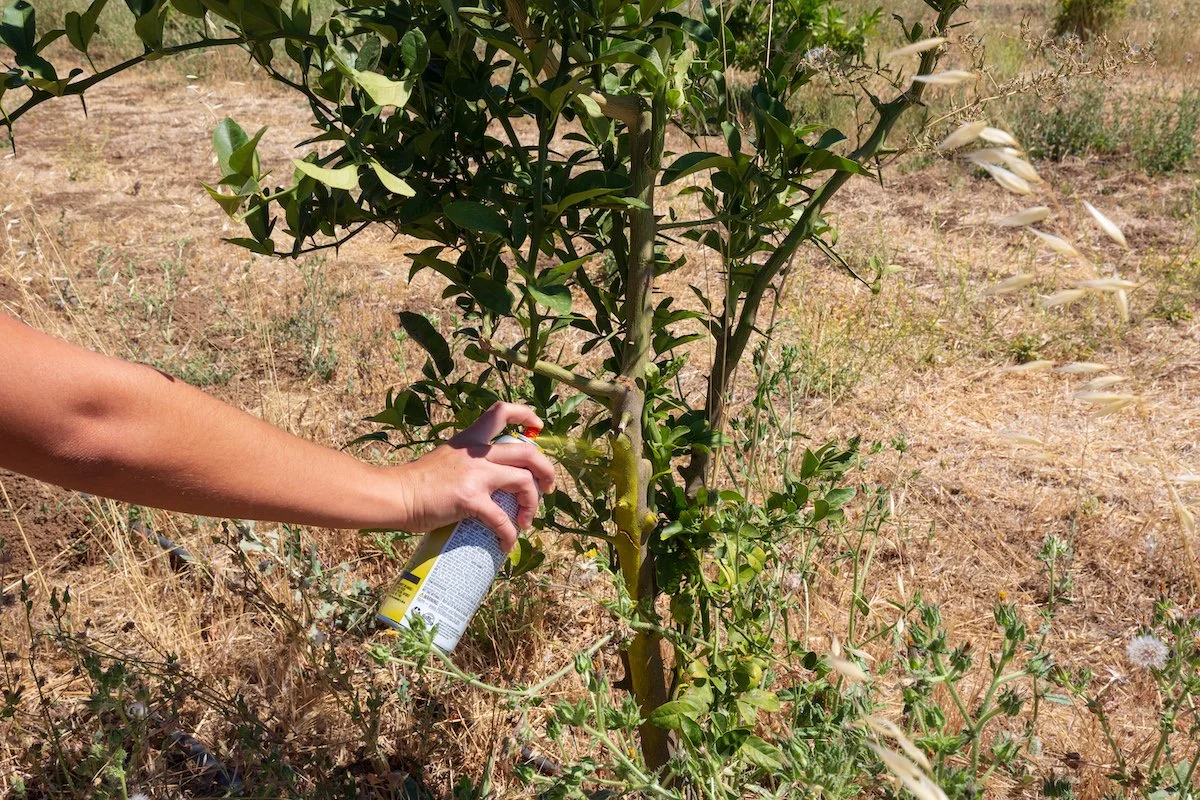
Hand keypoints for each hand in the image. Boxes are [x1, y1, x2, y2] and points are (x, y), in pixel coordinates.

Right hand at [388, 402, 555, 550]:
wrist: (395, 495)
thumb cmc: (416, 481)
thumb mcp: (446, 457)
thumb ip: (468, 461)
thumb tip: (487, 479)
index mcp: (470, 439)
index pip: (502, 412)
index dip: (526, 415)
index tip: (538, 426)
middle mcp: (477, 453)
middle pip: (528, 452)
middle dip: (546, 470)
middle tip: (547, 488)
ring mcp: (476, 475)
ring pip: (524, 482)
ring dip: (532, 503)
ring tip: (526, 520)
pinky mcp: (471, 499)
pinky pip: (502, 519)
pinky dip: (509, 533)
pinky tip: (506, 543)